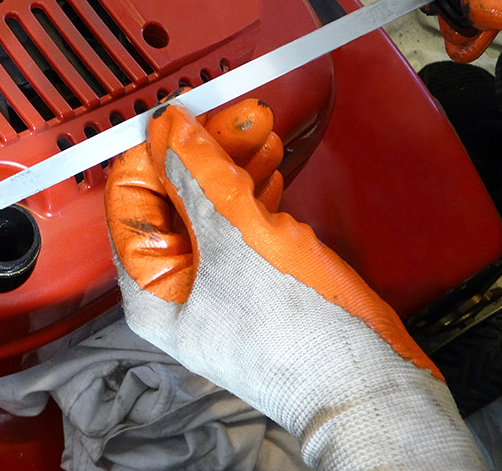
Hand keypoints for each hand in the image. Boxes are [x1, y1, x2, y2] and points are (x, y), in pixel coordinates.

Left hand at [105, 99, 485, 469]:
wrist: (370, 387)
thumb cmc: (302, 335)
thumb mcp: (239, 236)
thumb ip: (198, 175)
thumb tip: (167, 129)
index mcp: (150, 287)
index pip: (131, 199)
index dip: (156, 151)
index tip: (184, 114)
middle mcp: (175, 288)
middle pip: (173, 198)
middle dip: (204, 151)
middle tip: (237, 116)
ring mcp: (216, 286)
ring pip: (210, 207)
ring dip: (232, 164)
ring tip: (258, 131)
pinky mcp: (254, 283)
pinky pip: (239, 225)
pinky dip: (252, 191)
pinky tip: (269, 166)